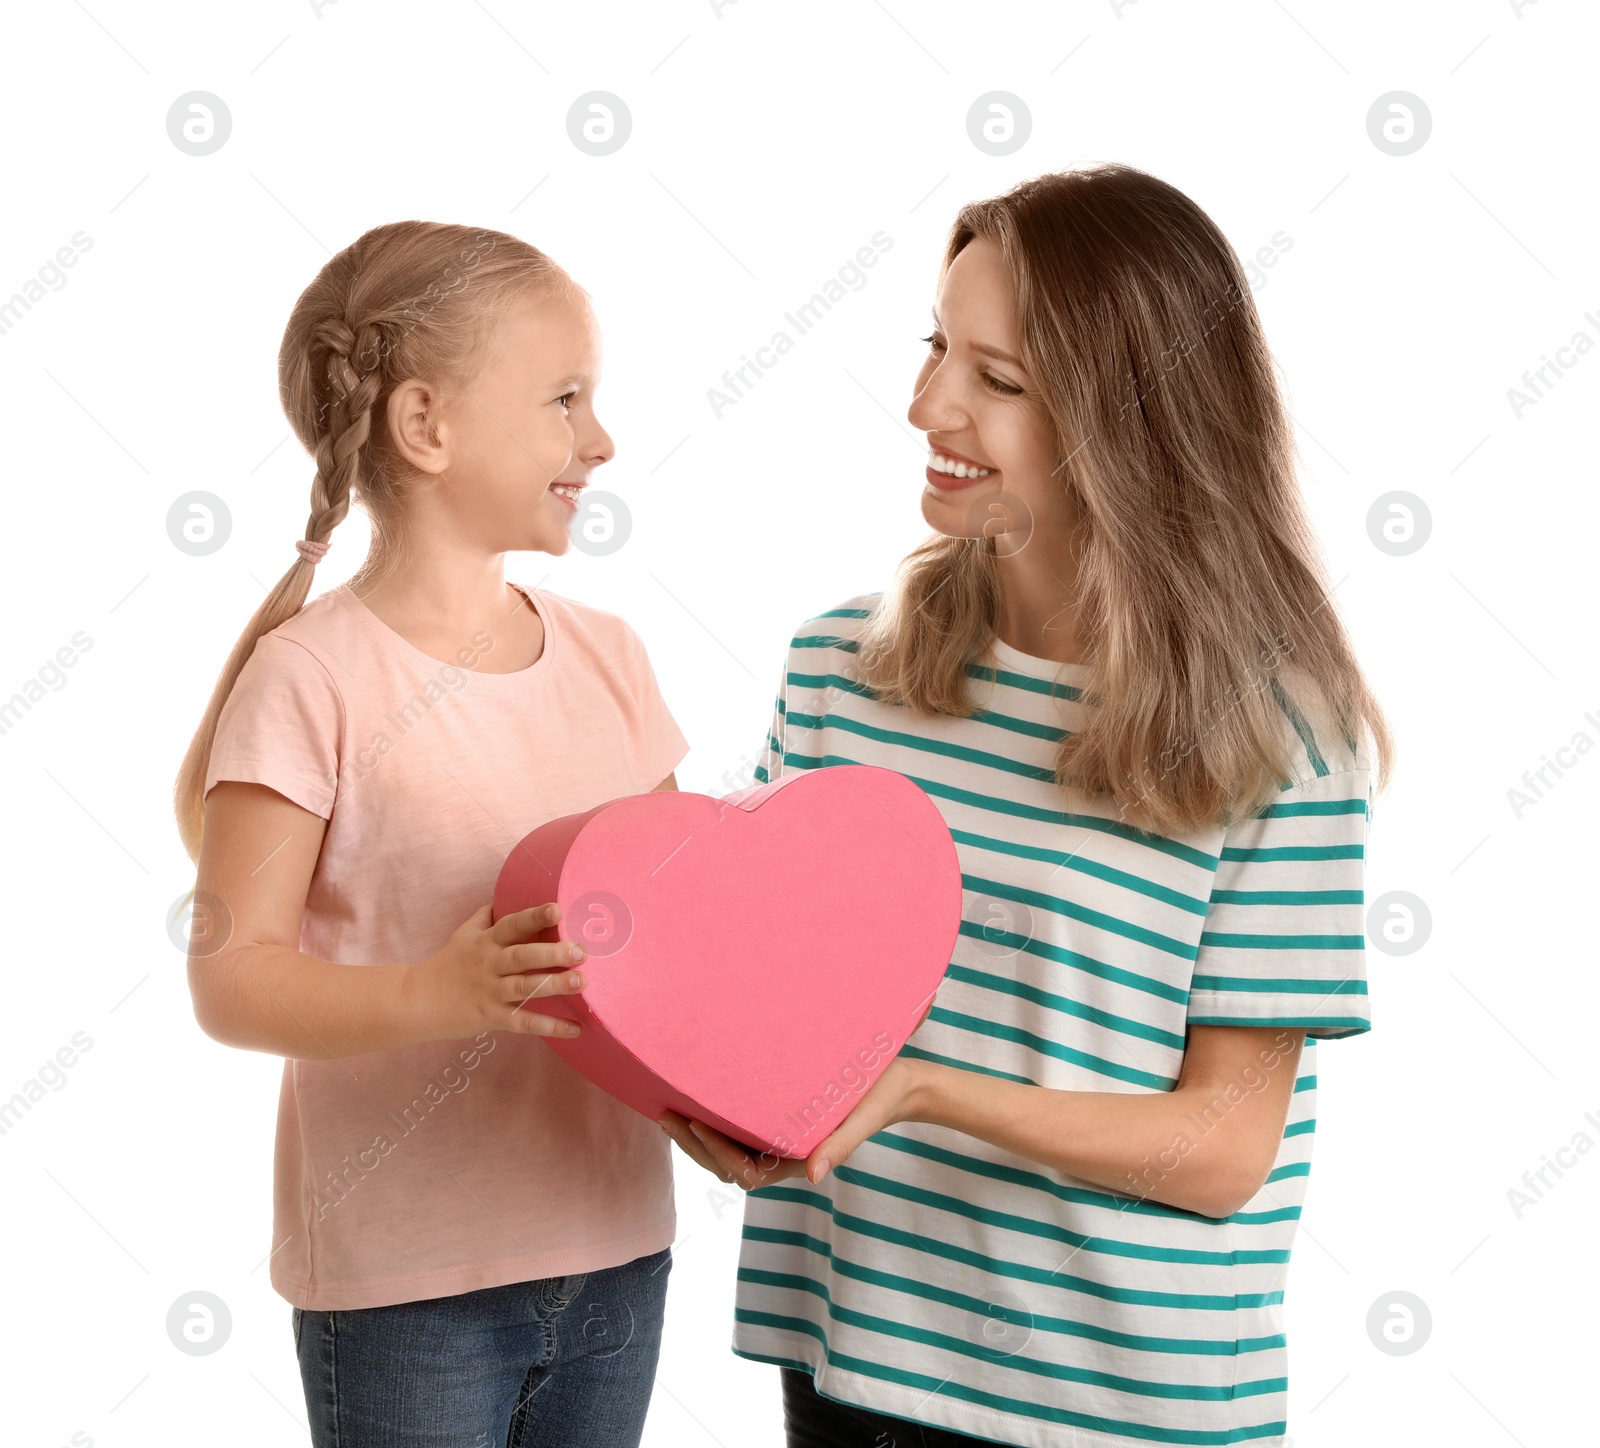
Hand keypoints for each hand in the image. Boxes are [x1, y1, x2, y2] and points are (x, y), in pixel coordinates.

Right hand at [400, 901, 586, 1040]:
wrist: (415, 1000)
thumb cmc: (446, 964)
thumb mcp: (463, 934)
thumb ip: (486, 917)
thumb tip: (506, 896)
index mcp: (485, 941)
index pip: (512, 924)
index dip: (534, 916)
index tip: (557, 909)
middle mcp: (489, 964)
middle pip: (522, 956)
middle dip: (553, 953)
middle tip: (580, 951)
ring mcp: (490, 992)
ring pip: (525, 987)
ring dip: (554, 985)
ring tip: (582, 981)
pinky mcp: (490, 1017)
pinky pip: (523, 1022)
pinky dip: (550, 1026)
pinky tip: (575, 1029)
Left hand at [659, 1057, 925, 1188]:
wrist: (896, 1082)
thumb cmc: (881, 1095)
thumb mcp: (865, 1116)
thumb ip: (841, 1145)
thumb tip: (814, 1177)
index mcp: (799, 1160)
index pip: (746, 1171)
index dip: (717, 1153)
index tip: (697, 1122)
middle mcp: (782, 1154)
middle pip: (726, 1165)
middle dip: (694, 1145)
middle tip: (665, 1116)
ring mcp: (777, 1139)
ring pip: (726, 1152)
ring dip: (696, 1137)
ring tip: (668, 1110)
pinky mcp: (776, 1118)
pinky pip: (737, 1131)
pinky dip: (712, 1122)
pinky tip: (693, 1098)